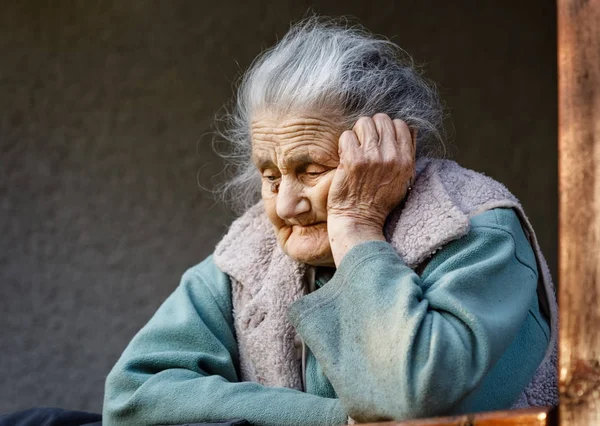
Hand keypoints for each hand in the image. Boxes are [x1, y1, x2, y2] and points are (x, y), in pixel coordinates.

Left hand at [327, 114, 415, 265]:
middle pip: (381, 119)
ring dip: (356, 134)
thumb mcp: (404, 179)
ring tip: (355, 149)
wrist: (359, 220)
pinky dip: (344, 143)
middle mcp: (391, 156)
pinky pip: (346, 135)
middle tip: (364, 143)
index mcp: (405, 160)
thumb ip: (407, 154)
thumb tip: (408, 129)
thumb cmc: (379, 202)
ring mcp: (371, 157)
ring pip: (363, 123)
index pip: (400, 124)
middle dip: (371, 128)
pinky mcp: (352, 160)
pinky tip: (345, 157)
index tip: (379, 140)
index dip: (387, 129)